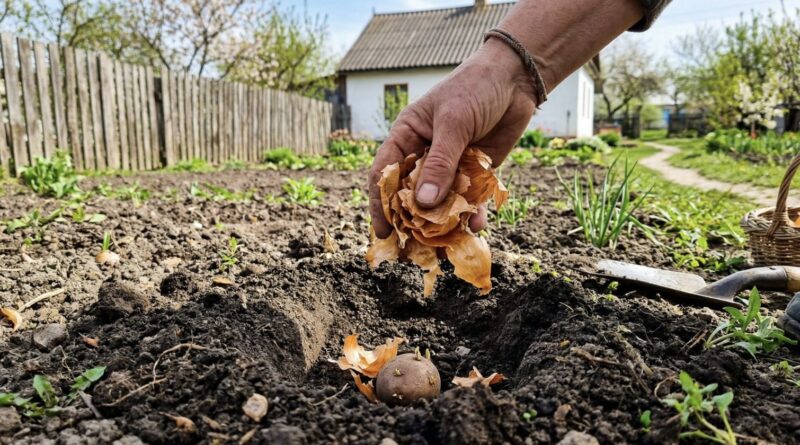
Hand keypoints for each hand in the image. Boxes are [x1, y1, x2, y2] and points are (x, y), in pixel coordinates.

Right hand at [368, 38, 537, 237]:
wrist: (516, 79)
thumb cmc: (475, 89)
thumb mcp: (454, 123)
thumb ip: (440, 164)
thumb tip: (423, 204)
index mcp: (407, 137)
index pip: (384, 174)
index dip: (381, 204)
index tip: (384, 231)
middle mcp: (425, 154)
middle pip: (411, 195)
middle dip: (411, 222)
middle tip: (412, 250)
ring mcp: (450, 166)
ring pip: (440, 203)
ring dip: (442, 224)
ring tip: (444, 247)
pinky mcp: (474, 173)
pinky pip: (469, 200)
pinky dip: (471, 215)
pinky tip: (475, 227)